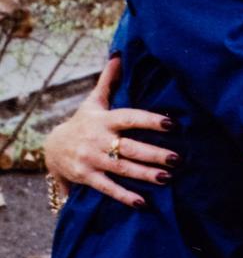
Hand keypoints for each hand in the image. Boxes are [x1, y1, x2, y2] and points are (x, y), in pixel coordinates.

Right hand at [44, 56, 180, 207]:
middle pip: (129, 147)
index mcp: (103, 120)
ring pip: (122, 168)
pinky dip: (125, 196)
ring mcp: (92, 160)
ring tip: (167, 177)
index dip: (150, 120)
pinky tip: (143, 202)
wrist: (51, 148)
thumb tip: (119, 55)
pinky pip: (108, 188)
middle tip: (177, 158)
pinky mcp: (87, 178)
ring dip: (145, 174)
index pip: (129, 118)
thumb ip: (107, 81)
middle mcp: (98, 140)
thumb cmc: (81, 123)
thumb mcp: (92, 102)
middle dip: (153, 153)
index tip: (172, 123)